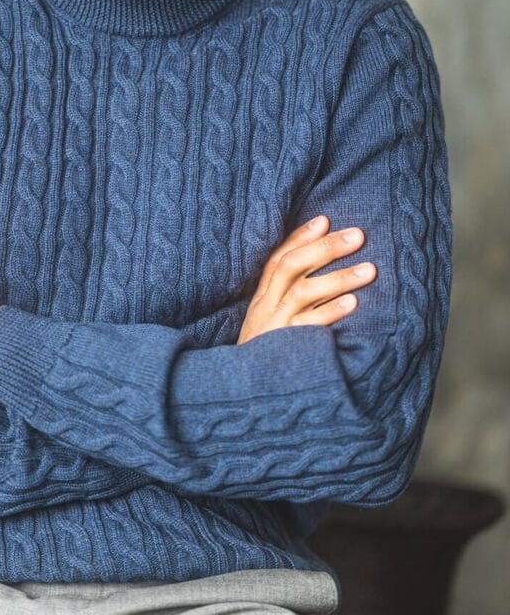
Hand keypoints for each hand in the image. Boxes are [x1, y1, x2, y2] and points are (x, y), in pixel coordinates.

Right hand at [236, 215, 374, 343]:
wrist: (244, 396)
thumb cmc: (266, 354)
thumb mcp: (269, 320)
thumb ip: (287, 295)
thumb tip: (319, 268)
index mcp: (262, 298)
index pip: (278, 258)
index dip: (300, 237)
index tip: (325, 219)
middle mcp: (265, 307)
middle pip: (291, 267)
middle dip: (325, 248)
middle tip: (358, 236)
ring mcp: (274, 326)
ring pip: (302, 292)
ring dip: (337, 277)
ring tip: (370, 270)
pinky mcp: (284, 349)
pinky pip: (308, 327)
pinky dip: (330, 313)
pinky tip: (353, 303)